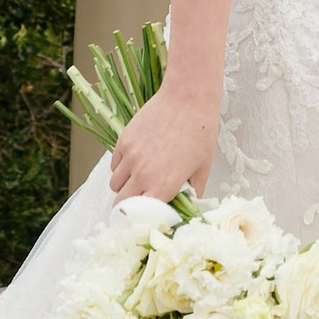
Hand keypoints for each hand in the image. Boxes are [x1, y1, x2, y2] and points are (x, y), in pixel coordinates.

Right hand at [107, 79, 218, 207]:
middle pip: (121, 204)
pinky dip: (120, 168)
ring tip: (136, 180)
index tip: (143, 219)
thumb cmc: (201, 132)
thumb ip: (195, 189)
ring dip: (123, 187)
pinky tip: (134, 162)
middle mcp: (143, 175)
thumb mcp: (204, 166)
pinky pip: (114, 164)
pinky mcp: (123, 141)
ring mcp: (130, 158)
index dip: (140, 220)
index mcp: (164, 186)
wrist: (188, 98)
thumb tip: (191, 202)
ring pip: (115, 184)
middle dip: (127, 208)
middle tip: (135, 204)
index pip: (141, 216)